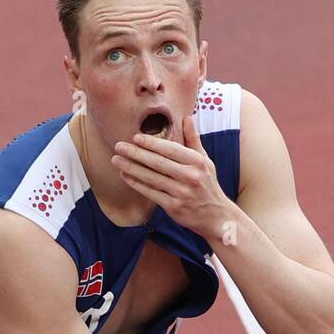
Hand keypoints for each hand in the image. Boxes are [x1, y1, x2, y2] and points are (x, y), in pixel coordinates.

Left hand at [112, 115, 229, 238]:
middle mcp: (190, 176)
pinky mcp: (174, 207)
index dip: (151, 143)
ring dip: (131, 168)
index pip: (170, 149)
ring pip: (151, 178)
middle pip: (158, 162)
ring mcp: (182, 193)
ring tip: (116, 160)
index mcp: (197, 162)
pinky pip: (151, 193)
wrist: (216, 216)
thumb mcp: (205, 161)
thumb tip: (187, 118)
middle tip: (119, 146)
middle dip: (136, 153)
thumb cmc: (208, 185)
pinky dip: (136, 184)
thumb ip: (194, 140)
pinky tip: (125, 176)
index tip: (135, 137)